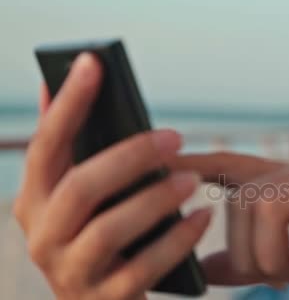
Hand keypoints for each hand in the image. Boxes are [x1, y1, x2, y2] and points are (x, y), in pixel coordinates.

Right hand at [13, 53, 212, 299]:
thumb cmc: (102, 237)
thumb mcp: (82, 196)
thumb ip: (73, 149)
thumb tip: (54, 83)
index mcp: (35, 202)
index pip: (46, 145)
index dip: (69, 104)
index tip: (94, 61)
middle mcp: (43, 236)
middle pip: (80, 187)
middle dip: (129, 156)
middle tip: (174, 136)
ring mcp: (70, 272)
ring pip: (109, 229)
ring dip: (155, 199)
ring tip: (192, 180)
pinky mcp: (105, 299)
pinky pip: (143, 269)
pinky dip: (177, 240)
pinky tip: (202, 217)